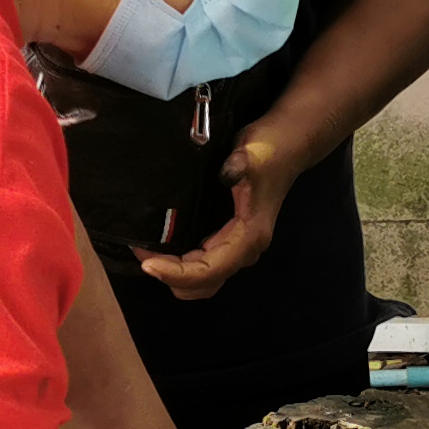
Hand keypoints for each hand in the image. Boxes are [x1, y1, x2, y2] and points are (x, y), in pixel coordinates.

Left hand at [136, 129, 290, 299]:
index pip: (210, 271)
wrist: (287, 144)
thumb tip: (227, 173)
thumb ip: (238, 165)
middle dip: (171, 277)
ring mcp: (236, 246)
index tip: (148, 263)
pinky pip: (202, 263)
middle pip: (204, 284)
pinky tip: (159, 246)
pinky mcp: (227, 239)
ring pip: (202, 278)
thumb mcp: (251, 155)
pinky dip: (180, 264)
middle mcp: (244, 249)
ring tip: (145, 251)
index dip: (177, 274)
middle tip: (141, 254)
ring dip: (174, 273)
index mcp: (249, 237)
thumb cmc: (269, 150)